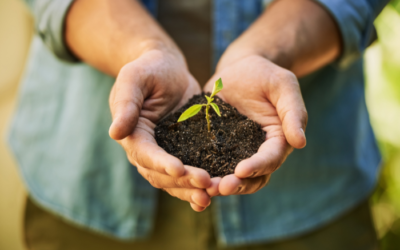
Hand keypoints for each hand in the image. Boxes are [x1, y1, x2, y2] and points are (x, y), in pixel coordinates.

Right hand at [109, 48, 217, 210]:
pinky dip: (197, 185)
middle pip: (160, 173)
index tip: (179, 169)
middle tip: (205, 184)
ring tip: (212, 195)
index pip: (144, 153)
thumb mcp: (135, 78)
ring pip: (174, 180)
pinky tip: (213, 194)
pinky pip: (188, 172)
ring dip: (191, 189)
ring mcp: (165, 153)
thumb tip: (115, 133)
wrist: (167, 69)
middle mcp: (146, 149)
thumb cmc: (149, 68)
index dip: (161, 163)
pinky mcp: (183, 151)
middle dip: (182, 181)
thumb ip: (126, 103)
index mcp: (132, 133)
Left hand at [204, 54, 307, 195]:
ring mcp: (236, 151)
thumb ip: (293, 112)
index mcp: (278, 140)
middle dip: (237, 185)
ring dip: (219, 184)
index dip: (257, 166)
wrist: (239, 69)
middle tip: (219, 188)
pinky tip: (188, 176)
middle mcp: (257, 151)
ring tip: (204, 188)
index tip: (241, 170)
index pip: (271, 158)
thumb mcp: (283, 86)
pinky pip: (210, 163)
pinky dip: (203, 172)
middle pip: (252, 177)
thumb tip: (300, 143)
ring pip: (231, 176)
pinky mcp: (216, 146)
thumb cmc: (265, 74)